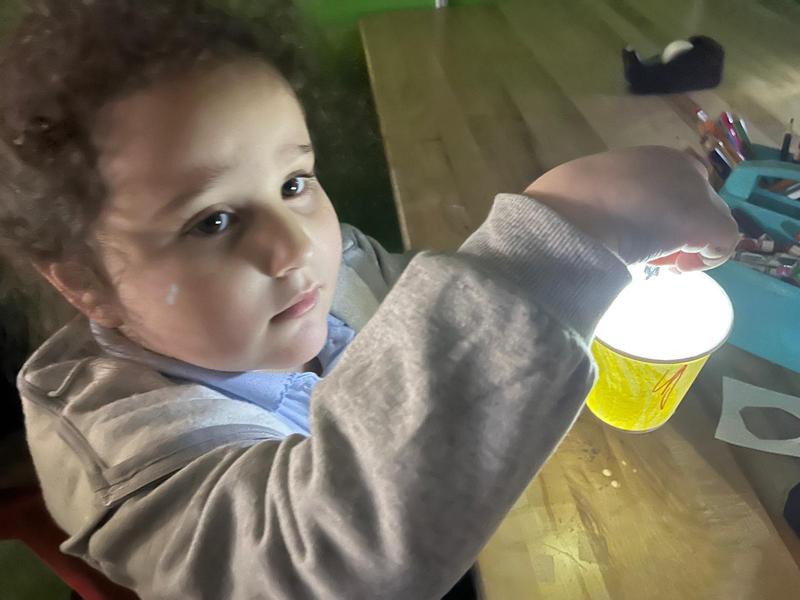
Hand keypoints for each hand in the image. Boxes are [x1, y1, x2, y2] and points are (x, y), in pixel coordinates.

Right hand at [523, 146, 738, 269]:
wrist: (566, 216)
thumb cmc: (562, 204)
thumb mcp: (584, 188)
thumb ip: (604, 195)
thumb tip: (600, 216)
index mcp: (651, 157)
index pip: (678, 182)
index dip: (667, 208)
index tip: (643, 230)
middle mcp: (681, 167)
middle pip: (699, 201)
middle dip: (680, 228)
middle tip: (651, 251)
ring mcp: (695, 192)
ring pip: (713, 220)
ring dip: (690, 243)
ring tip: (660, 263)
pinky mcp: (703, 220)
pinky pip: (724, 241)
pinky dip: (707, 260)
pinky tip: (678, 268)